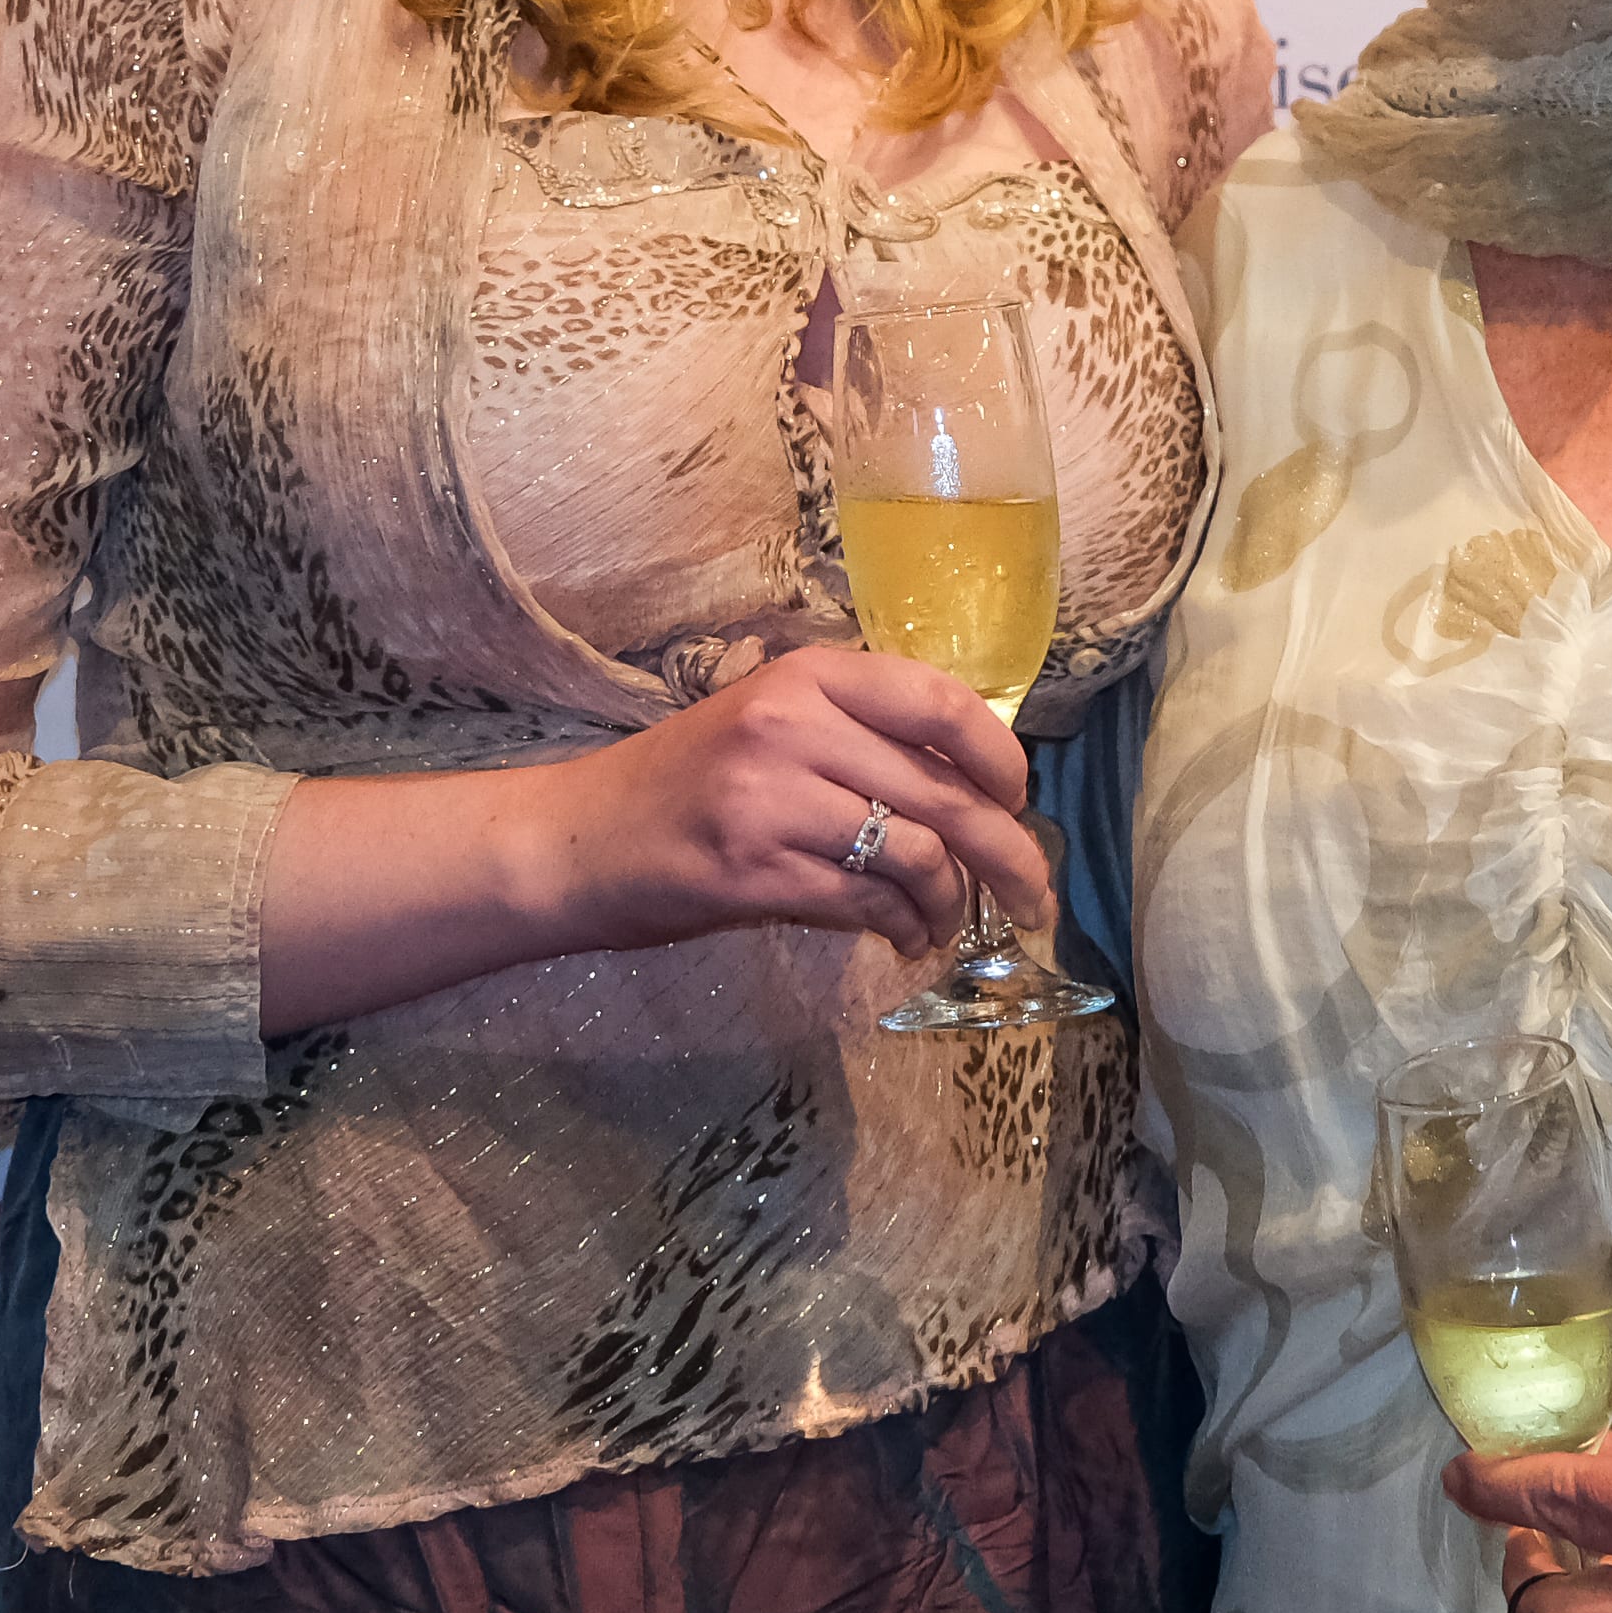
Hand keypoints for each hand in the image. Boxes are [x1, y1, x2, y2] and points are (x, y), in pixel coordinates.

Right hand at [501, 640, 1048, 960]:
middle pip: (946, 791)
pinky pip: (869, 903)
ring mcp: (773, 798)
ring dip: (952, 902)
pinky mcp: (756, 870)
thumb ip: (857, 736)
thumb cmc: (682, 785)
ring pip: (917, 853)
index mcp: (807, 675)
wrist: (575, 840)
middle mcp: (794, 725)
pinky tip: (905, 936)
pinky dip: (904, 926)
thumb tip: (971, 787)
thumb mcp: (769, 724)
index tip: (1018, 801)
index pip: (941, 702)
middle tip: (1036, 896)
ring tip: (949, 924)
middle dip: (1008, 854)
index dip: (1000, 758)